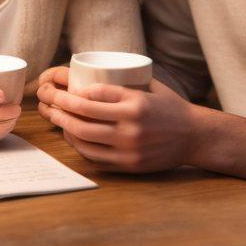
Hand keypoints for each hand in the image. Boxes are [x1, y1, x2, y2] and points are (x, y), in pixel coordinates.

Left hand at [37, 75, 196, 171]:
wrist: (194, 136)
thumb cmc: (170, 107)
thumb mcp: (149, 88)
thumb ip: (122, 86)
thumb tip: (88, 80)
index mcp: (135, 103)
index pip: (94, 96)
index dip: (73, 93)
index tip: (63, 88)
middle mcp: (131, 126)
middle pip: (84, 118)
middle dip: (61, 109)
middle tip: (51, 103)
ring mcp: (129, 148)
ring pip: (85, 139)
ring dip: (66, 129)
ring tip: (58, 120)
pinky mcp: (129, 165)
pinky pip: (95, 157)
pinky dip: (80, 147)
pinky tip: (74, 137)